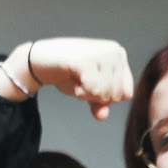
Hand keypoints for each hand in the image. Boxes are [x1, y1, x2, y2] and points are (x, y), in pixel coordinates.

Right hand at [12, 38, 133, 120]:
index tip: (92, 83)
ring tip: (77, 78)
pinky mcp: (86, 60)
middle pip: (116, 96)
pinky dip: (80, 92)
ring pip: (105, 94)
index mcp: (119, 56)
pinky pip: (93, 91)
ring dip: (86, 94)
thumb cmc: (68, 74)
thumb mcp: (89, 92)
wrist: (41, 61)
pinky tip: (73, 79)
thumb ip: (101, 104)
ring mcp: (101, 53)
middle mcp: (114, 51)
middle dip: (95, 96)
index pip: (126, 94)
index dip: (106, 97)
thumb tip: (102, 116)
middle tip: (81, 80)